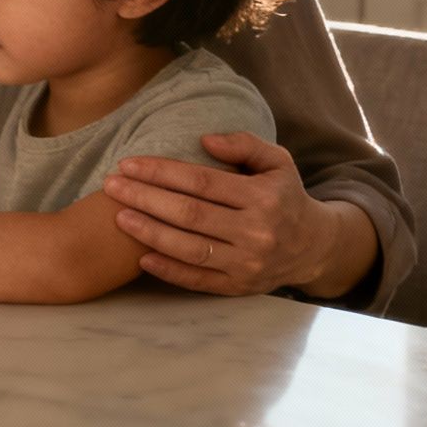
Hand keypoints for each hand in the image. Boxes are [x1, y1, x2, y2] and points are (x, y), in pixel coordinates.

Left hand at [102, 132, 331, 296]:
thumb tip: (205, 140)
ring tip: (118, 216)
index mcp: (262, 197)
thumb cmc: (285, 196)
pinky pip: (198, 280)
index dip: (161, 172)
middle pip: (189, 214)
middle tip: (111, 186)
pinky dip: (168, 270)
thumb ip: (244, 144)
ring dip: (149, 233)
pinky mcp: (239, 286)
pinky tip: (141, 257)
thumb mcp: (277, 162)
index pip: (201, 182)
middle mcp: (255, 232)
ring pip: (189, 248)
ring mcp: (247, 263)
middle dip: (145, 198)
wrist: (315, 247)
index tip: (129, 164)